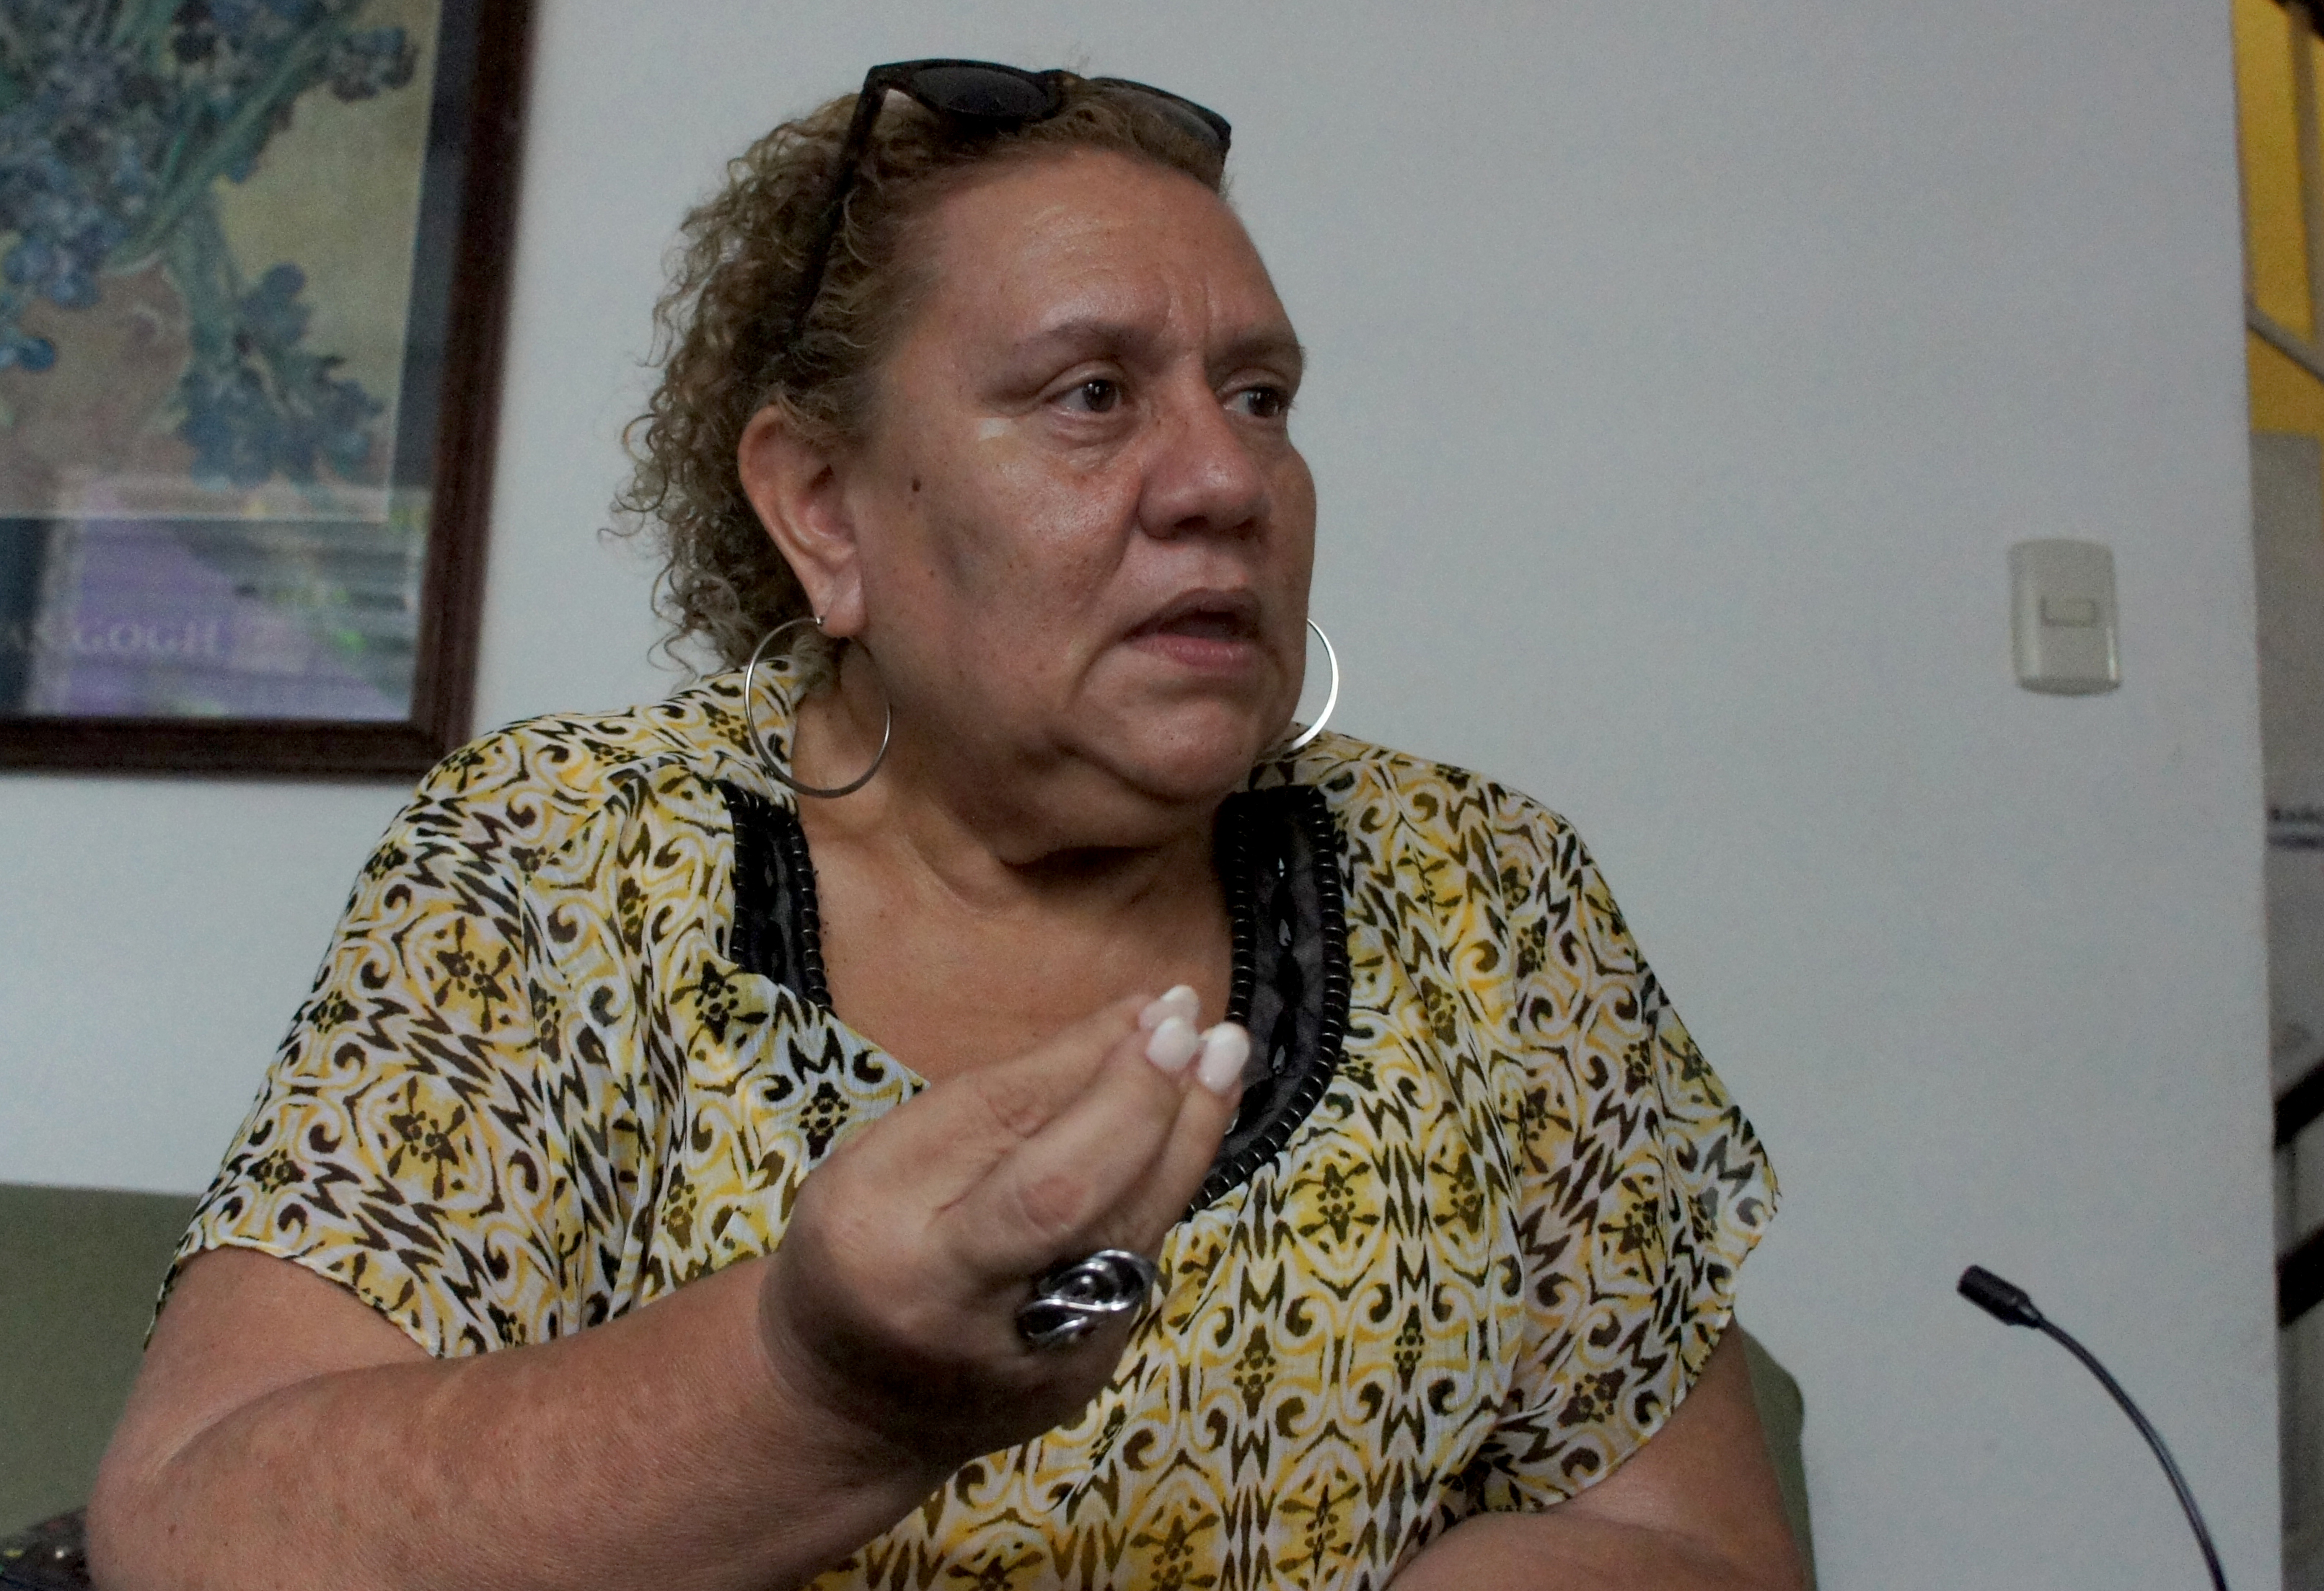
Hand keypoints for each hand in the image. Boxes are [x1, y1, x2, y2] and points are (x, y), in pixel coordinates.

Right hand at [756, 987, 1245, 1473]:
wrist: (850, 1409)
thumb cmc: (861, 1248)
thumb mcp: (886, 1159)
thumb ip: (997, 1104)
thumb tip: (1124, 1025)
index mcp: (881, 1237)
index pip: (996, 1135)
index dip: (1082, 1067)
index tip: (1149, 1006)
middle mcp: (959, 1308)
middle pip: (1069, 1199)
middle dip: (1145, 1103)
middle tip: (1201, 1029)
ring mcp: (1030, 1358)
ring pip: (1129, 1231)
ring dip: (1189, 1135)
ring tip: (1224, 1056)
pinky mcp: (1083, 1379)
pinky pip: (1136, 1262)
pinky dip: (1168, 1186)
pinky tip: (1192, 1126)